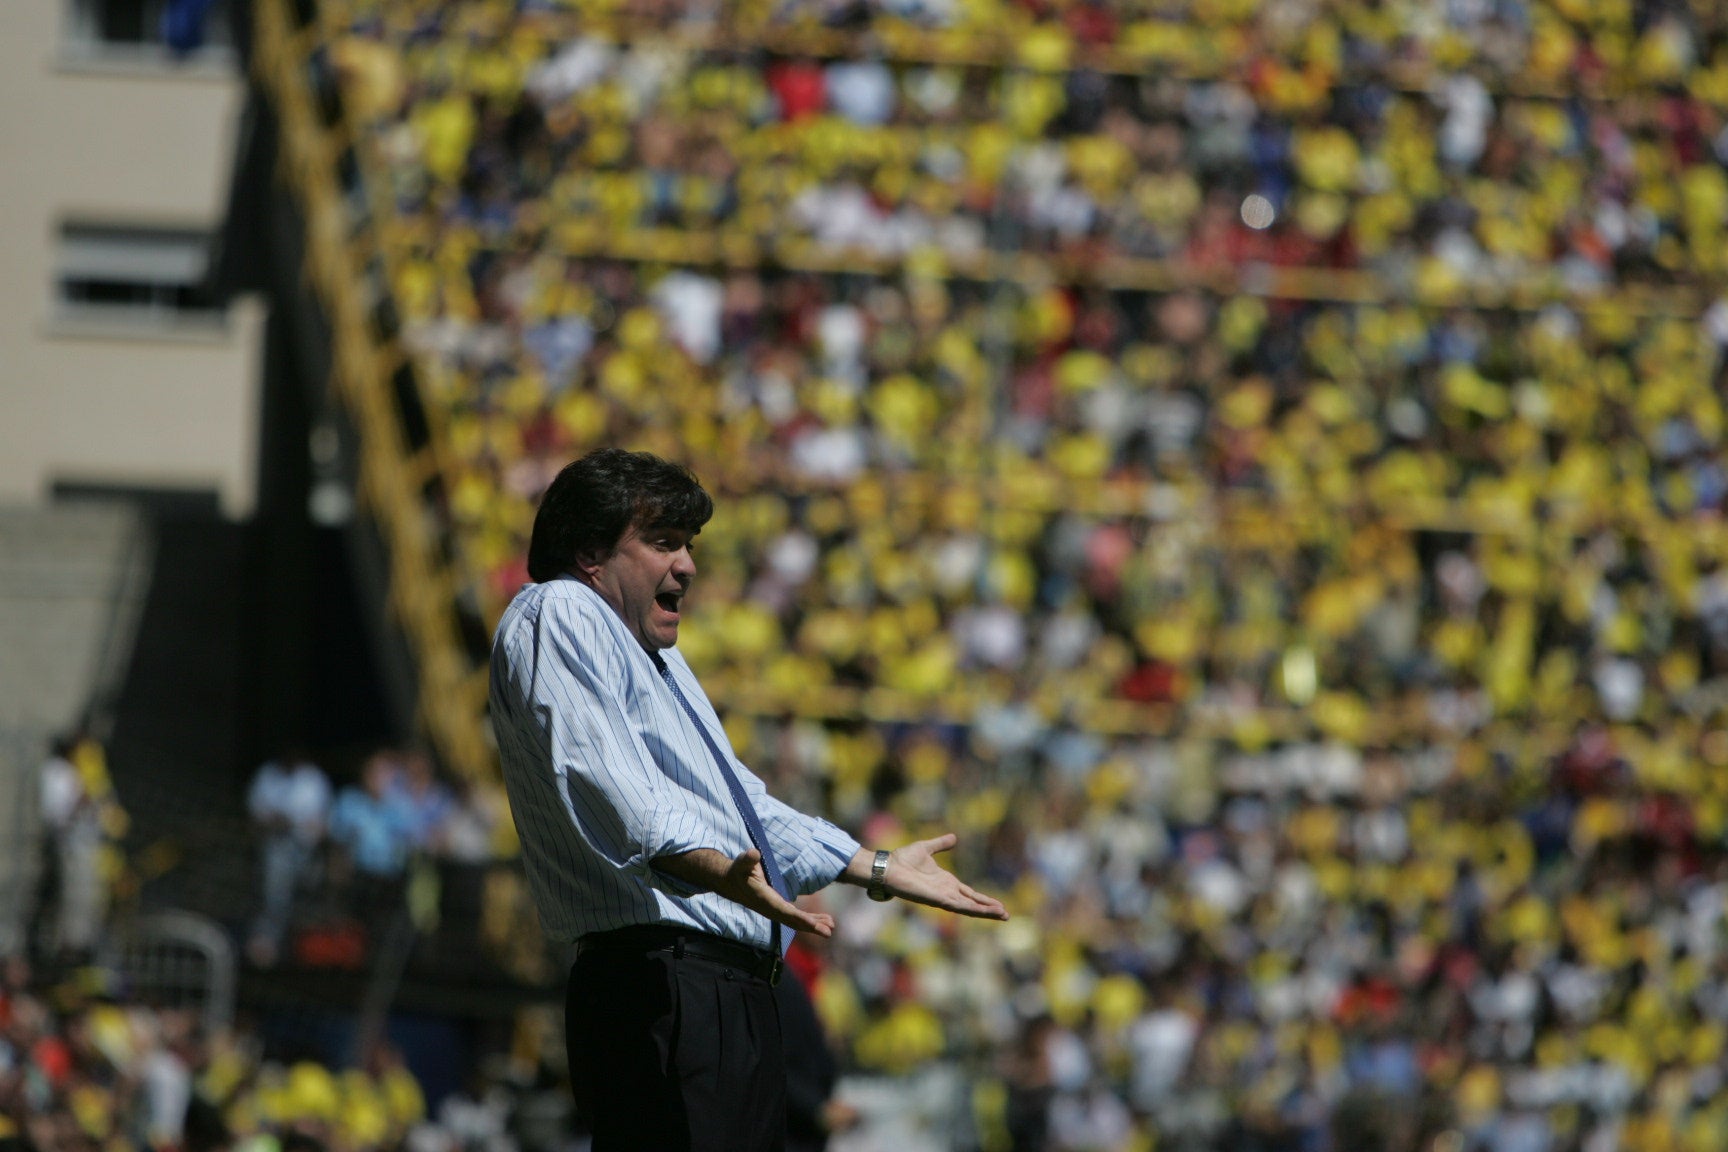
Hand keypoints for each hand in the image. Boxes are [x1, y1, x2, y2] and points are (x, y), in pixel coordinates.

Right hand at [657, 848, 835, 937]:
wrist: (726, 880)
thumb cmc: (736, 871)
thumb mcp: (740, 864)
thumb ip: (747, 860)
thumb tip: (754, 853)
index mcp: (765, 900)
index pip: (787, 913)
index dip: (803, 920)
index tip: (817, 926)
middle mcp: (770, 908)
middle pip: (794, 921)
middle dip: (811, 926)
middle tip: (829, 931)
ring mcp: (773, 908)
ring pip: (795, 920)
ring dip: (813, 923)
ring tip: (830, 926)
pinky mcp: (775, 905)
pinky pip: (794, 915)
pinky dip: (808, 918)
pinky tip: (821, 919)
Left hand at [869, 834, 1008, 920]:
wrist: (888, 867)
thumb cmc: (903, 859)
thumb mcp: (926, 848)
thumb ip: (940, 844)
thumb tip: (953, 838)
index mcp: (946, 882)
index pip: (969, 894)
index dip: (983, 899)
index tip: (998, 904)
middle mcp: (946, 892)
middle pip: (972, 903)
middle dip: (989, 909)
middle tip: (1006, 914)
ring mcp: (942, 897)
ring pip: (969, 907)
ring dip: (986, 911)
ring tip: (1003, 915)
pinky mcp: (937, 899)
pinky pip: (959, 906)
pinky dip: (973, 909)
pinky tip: (985, 912)